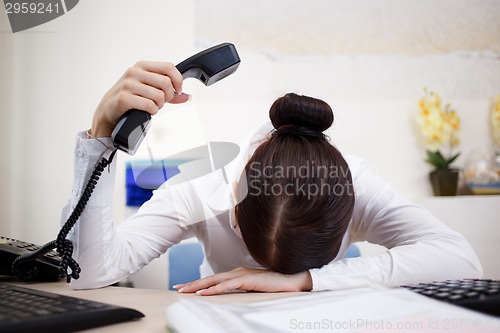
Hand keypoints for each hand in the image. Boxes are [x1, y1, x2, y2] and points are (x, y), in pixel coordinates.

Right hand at [90, 61, 190, 137]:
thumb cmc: (129, 99)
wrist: (108, 111)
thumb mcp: (149, 91)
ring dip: (159, 105)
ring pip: (159, 95)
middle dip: (169, 96)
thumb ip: (169, 93)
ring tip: (152, 106)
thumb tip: (187, 96)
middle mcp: (134, 72)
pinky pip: (149, 105)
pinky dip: (152, 111)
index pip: (169, 67)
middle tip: (162, 102)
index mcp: (142, 66)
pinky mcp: (124, 98)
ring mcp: (128, 84)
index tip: (178, 90)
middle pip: (166, 82)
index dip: (178, 80)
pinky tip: (147, 111)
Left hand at [174, 267, 312, 295]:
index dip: (199, 282)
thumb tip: (232, 296)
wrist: (293, 279)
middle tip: (177, 288)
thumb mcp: (255, 288)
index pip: (214, 279)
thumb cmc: (276, 284)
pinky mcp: (247, 280)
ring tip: (185, 291)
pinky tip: (203, 292)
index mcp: (238, 274)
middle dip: (192, 283)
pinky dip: (214, 289)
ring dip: (198, 286)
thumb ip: (243, 290)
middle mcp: (237, 272)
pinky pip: (226, 285)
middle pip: (210, 278)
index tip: (185, 286)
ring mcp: (242, 275)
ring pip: (215, 281)